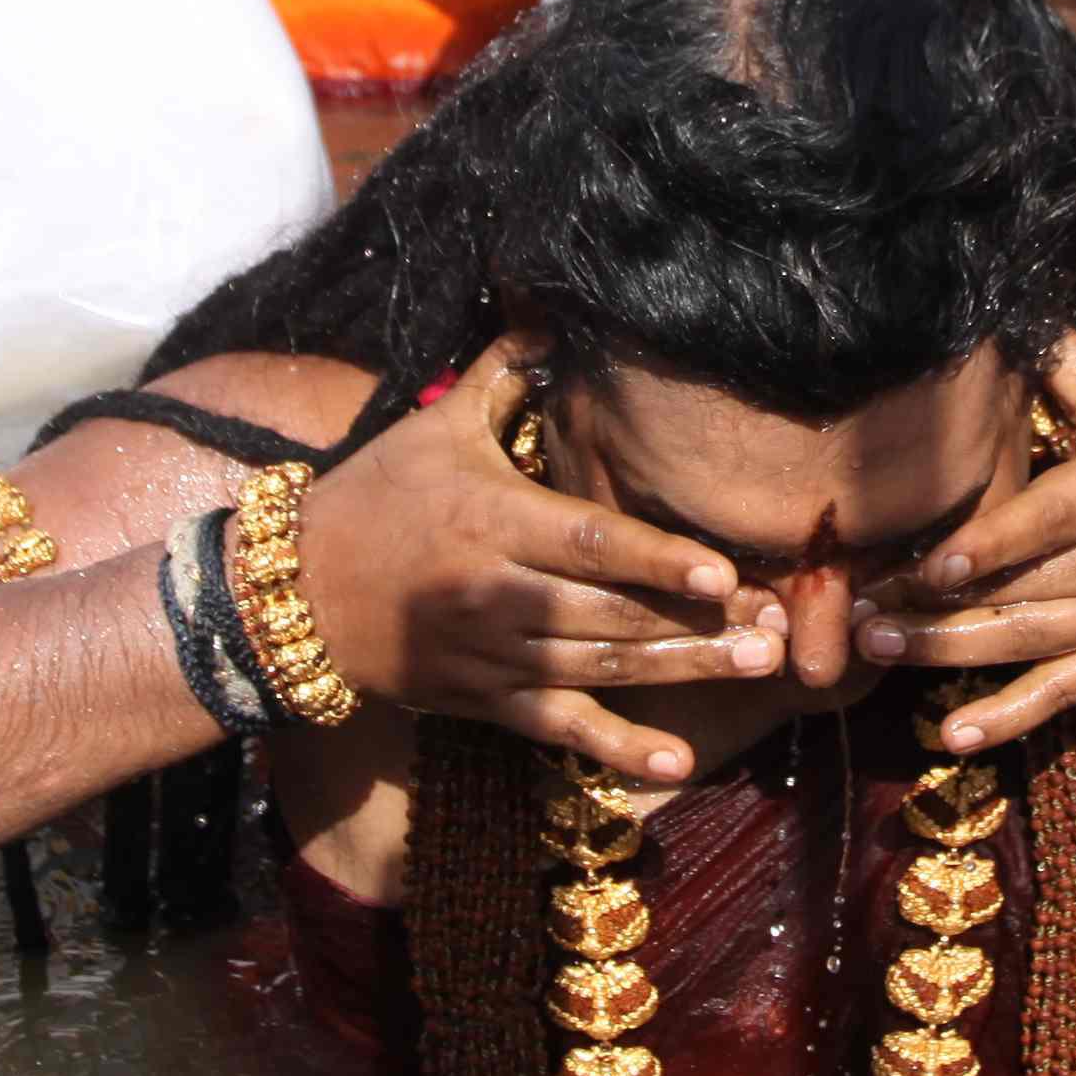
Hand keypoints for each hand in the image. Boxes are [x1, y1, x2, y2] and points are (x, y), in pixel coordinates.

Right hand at [294, 339, 778, 785]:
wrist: (297, 592)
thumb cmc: (377, 497)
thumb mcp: (434, 427)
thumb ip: (500, 372)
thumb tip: (550, 312)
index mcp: (493, 522)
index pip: (589, 543)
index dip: (658, 561)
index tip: (723, 573)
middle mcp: (497, 595)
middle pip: (612, 612)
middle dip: (699, 623)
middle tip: (778, 626)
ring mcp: (493, 655)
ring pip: (601, 668)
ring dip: (684, 673)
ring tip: (758, 667)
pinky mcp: (486, 702)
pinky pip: (561, 729)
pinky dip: (619, 750)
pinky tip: (677, 764)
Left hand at [860, 335, 1075, 748]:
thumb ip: (1070, 369)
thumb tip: (1009, 310)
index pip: (1052, 521)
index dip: (994, 545)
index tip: (933, 564)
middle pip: (1025, 592)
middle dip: (937, 608)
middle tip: (858, 613)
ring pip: (1033, 645)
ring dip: (951, 655)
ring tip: (877, 649)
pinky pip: (1068, 693)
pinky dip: (1013, 718)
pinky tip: (954, 737)